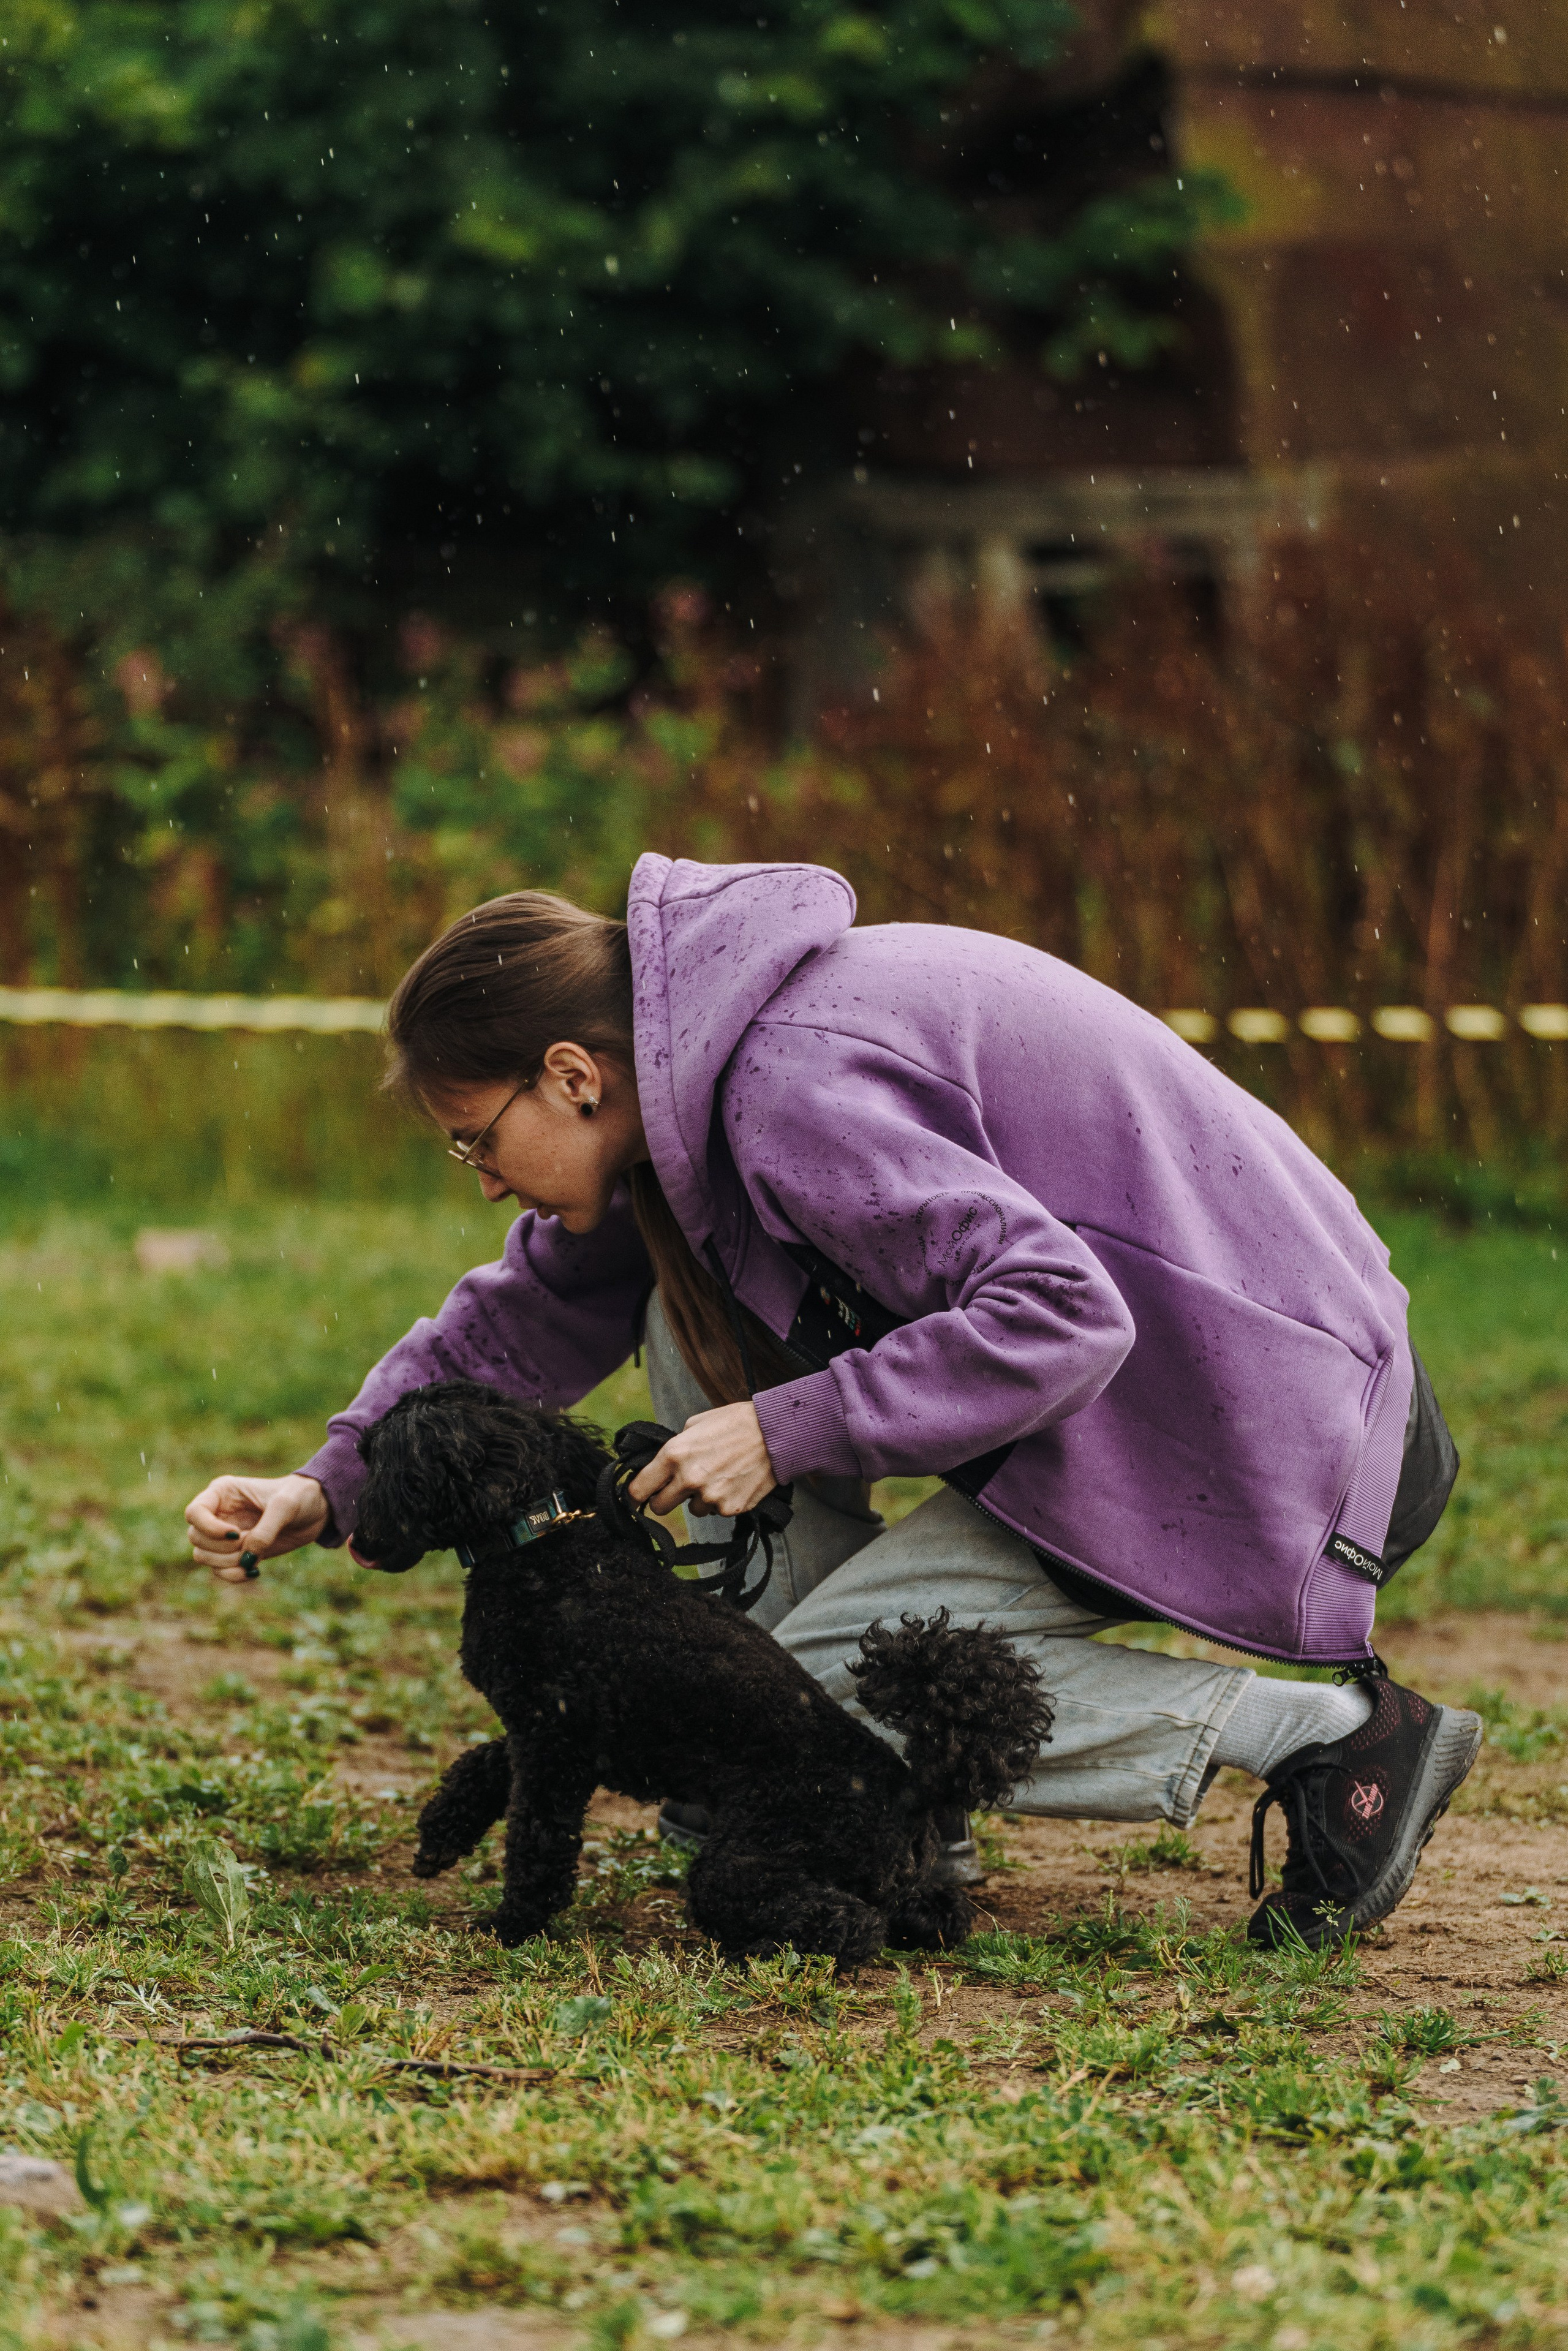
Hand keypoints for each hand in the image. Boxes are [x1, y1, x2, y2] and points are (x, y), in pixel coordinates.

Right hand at [185, 1472, 329, 1584]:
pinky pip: (220, 1571)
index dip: (209, 1528)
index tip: (236, 1534)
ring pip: (203, 1557)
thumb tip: (246, 1558)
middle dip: (222, 1548)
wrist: (317, 1510)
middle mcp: (218, 1514)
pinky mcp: (236, 1553)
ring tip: (255, 1557)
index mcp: (222, 1493)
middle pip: (196, 1538)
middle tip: (250, 1543)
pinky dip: (234, 1575)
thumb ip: (265, 1530)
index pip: (194, 1513)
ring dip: (227, 1563)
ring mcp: (224, 1535)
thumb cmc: (300, 1497)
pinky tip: (255, 1570)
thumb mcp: (286, 1506)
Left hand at [628, 1403, 778, 1520]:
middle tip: (677, 1489)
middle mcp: (688, 1479)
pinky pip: (717, 1511)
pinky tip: (734, 1481)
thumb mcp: (695, 1424)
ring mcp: (710, 1497)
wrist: (775, 1433)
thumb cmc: (735, 1423)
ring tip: (719, 1476)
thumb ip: (676, 1447)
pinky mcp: (730, 1508)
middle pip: (659, 1507)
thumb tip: (663, 1466)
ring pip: (692, 1510)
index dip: (634, 1496)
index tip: (636, 1498)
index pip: (639, 1489)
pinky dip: (722, 1501)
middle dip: (665, 1499)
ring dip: (699, 1498)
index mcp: (674, 1454)